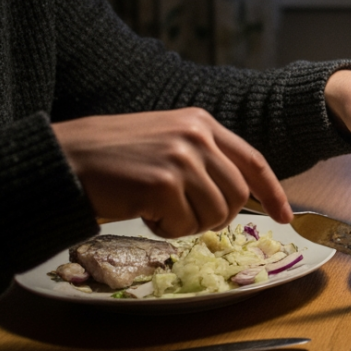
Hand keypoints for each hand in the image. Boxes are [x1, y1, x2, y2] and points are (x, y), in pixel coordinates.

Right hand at [52, 108, 290, 236]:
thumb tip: (240, 192)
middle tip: (183, 216)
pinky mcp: (163, 183)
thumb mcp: (166, 142)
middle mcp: (196, 135)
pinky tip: (141, 211)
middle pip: (236, 195)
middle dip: (216, 217)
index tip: (286, 215)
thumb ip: (203, 158)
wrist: (64, 159)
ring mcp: (181, 158)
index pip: (253, 160)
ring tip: (156, 208)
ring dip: (186, 223)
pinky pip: (183, 224)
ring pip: (213, 214)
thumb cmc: (112, 157)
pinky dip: (164, 227)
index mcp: (201, 122)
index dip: (272, 191)